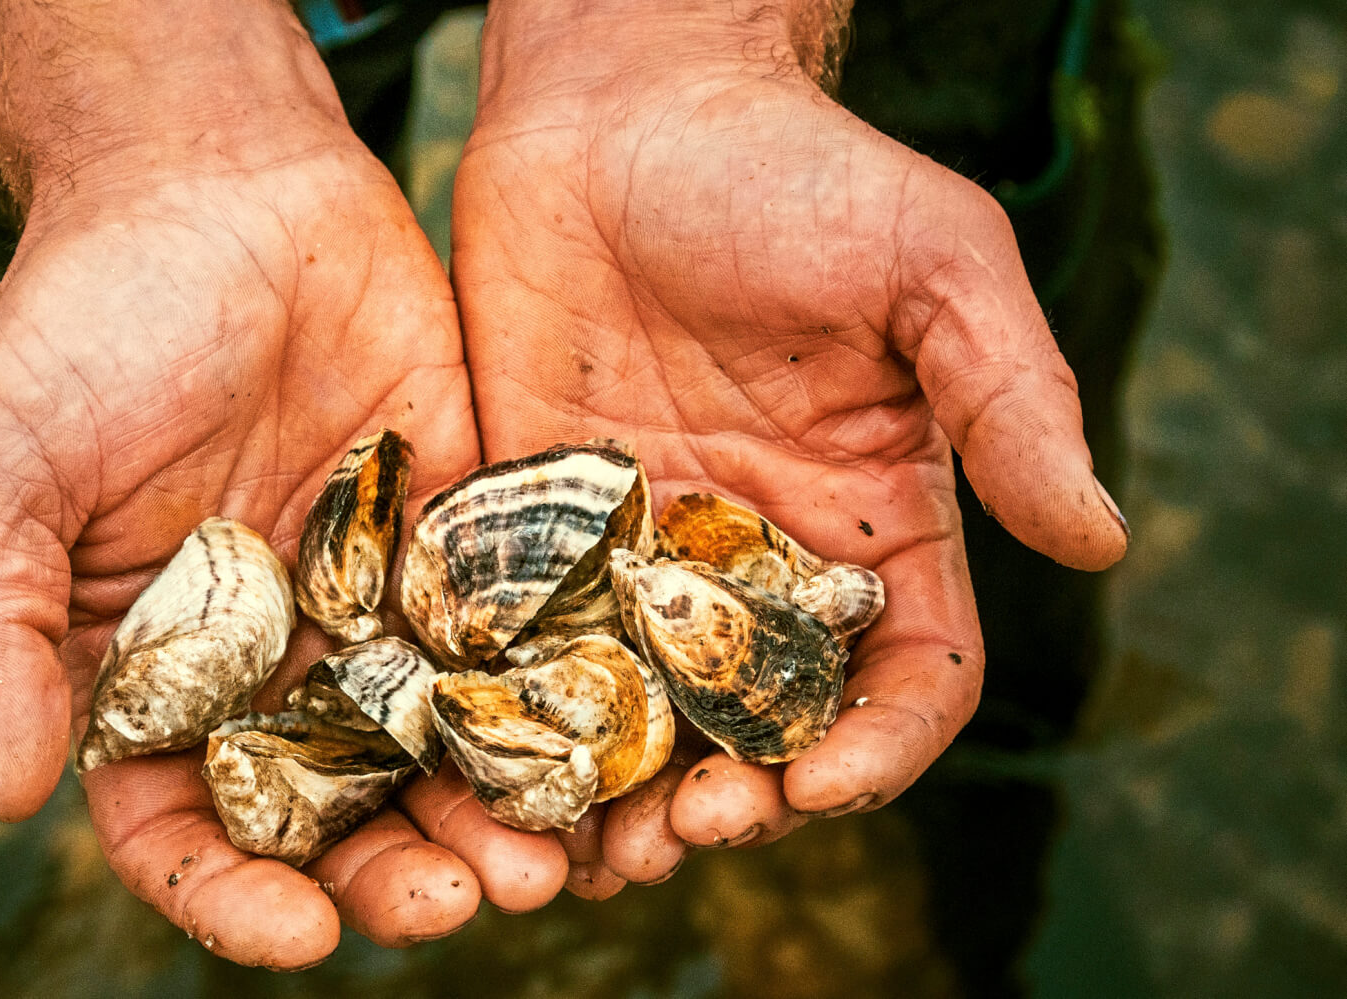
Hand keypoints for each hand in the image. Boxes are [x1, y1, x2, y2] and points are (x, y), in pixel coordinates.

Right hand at [0, 0, 564, 964]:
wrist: (218, 185)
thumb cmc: (83, 322)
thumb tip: (5, 788)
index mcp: (153, 671)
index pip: (184, 822)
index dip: (231, 892)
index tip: (295, 933)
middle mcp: (273, 658)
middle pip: (335, 809)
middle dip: (393, 871)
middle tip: (458, 900)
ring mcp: (376, 602)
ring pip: (440, 743)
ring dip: (489, 810)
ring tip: (545, 855)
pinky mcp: (466, 536)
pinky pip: (514, 635)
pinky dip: (553, 697)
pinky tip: (600, 742)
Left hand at [452, 0, 1128, 889]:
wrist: (619, 106)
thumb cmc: (793, 168)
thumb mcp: (932, 261)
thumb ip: (1012, 396)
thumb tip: (1101, 540)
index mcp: (873, 519)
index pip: (905, 675)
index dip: (878, 747)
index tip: (819, 785)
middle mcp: (760, 556)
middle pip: (764, 724)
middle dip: (735, 796)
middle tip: (683, 831)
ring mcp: (641, 549)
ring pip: (642, 713)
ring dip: (619, 791)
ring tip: (581, 840)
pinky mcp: (535, 523)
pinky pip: (531, 644)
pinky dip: (518, 716)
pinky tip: (485, 756)